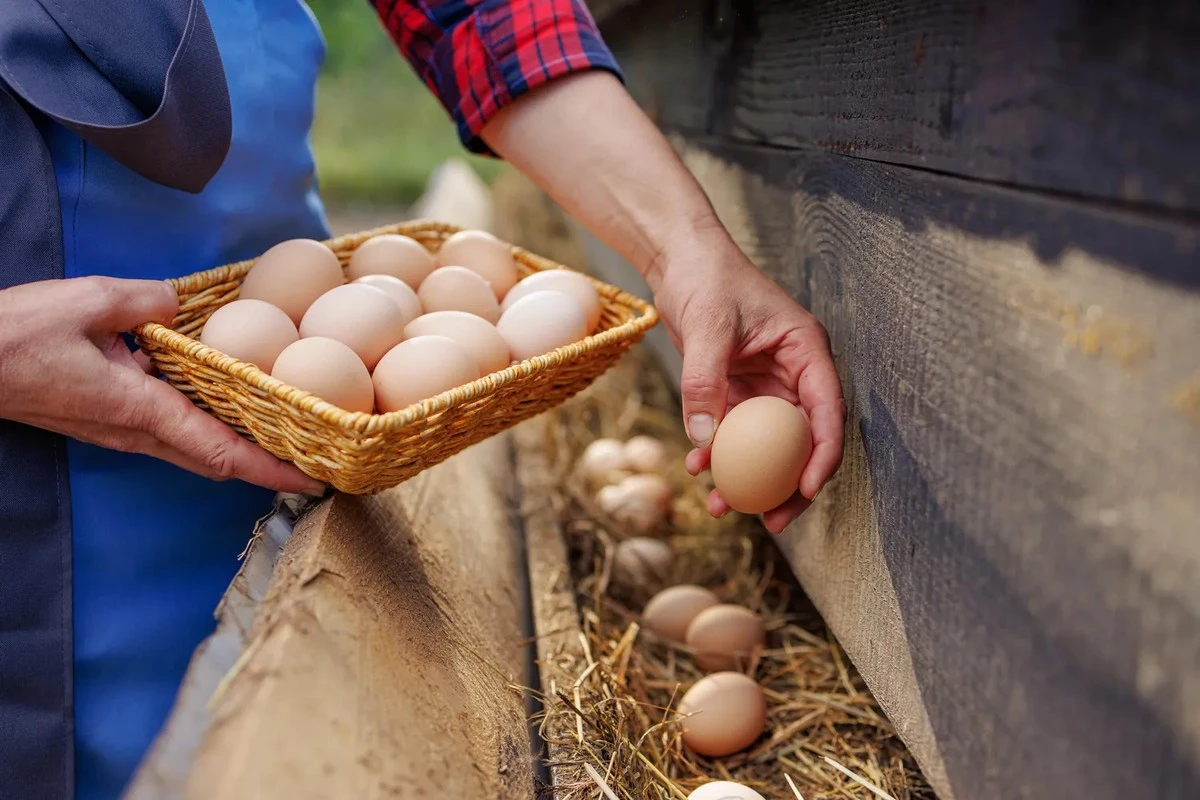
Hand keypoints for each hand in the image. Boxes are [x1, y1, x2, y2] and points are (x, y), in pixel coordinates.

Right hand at [0, 276, 324, 494]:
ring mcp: (120, 430)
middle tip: (313, 461)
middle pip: (215, 461)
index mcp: (141, 409)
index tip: (310, 482)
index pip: (220, 451)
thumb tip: (179, 304)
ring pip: (193, 449)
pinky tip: (222, 402)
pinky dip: (206, 427)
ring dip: (238, 448)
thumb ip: (145, 302)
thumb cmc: (14, 336)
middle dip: (265, 466)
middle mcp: (136, 430)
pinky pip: (170, 431)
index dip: (270, 470)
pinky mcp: (107, 419)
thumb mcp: (87, 301)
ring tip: (283, 435)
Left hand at [652, 223, 845, 532]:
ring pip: (768, 443)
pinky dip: (718, 452)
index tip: (805, 489)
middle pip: (803, 438)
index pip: (827, 410)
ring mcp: (767, 383)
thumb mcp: (708, 328)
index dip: (823, 454)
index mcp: (806, 351)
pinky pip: (735, 431)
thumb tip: (704, 438)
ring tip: (722, 506)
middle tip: (771, 522)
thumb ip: (705, 381)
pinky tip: (696, 467)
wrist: (679, 260)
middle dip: (789, 485)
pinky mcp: (739, 388)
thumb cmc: (706, 278)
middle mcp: (794, 371)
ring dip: (748, 477)